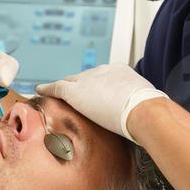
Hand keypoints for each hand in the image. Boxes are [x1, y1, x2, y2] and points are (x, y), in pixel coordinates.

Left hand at [36, 64, 167, 140]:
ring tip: (51, 95)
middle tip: (73, 101)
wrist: (144, 110)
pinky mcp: (75, 91)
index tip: (93, 97)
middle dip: (78, 88)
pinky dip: (47, 89)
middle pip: (83, 78)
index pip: (101, 79)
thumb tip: (147, 119)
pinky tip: (39, 91)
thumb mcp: (146, 104)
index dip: (95, 88)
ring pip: (69, 83)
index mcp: (120, 72)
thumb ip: (139, 107)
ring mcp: (88, 80)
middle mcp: (102, 71)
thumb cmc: (150, 113)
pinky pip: (56, 88)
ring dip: (61, 90)